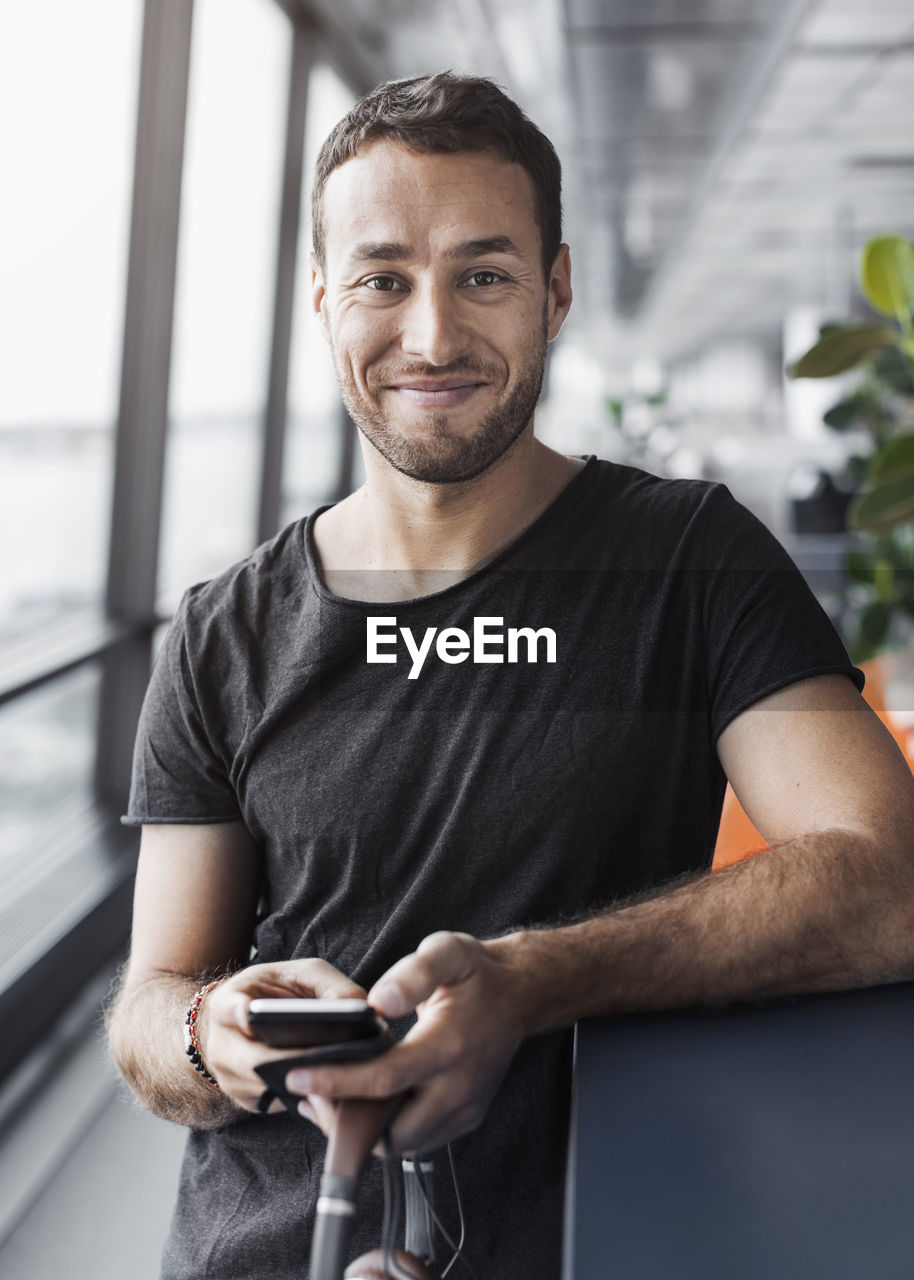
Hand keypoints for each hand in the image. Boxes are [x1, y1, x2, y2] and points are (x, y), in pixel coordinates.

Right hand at [198, 959, 365, 1119]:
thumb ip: (328, 985)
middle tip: (335, 1053)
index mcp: (228, 1002)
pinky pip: (281, 1101)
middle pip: (254, 1060)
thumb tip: (360, 1009)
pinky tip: (333, 1083)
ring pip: (270, 1085)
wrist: (252, 1021)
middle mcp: (222, 1044)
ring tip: (341, 1068)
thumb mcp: (303, 974)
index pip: (227, 1007)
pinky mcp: (251, 1101)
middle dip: (297, 1058)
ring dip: (305, 1080)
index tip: (249, 1015)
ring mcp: (232, 1078)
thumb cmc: (280, 992)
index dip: (237, 1011)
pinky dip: (307, 1094)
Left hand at [284, 932, 527, 1153]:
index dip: (338, 1083)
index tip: (299, 1077)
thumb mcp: (446, 952)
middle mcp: (460, 1086)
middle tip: (310, 1093)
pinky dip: (387, 1131)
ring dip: (365, 1130)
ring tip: (328, 1099)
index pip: (386, 1078)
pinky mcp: (467, 1117)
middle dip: (346, 1120)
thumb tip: (378, 1001)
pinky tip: (362, 1104)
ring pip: (404, 1144)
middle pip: (393, 1130)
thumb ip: (413, 973)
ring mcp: (466, 1108)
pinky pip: (419, 1141)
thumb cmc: (478, 973)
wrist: (520, 994)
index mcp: (451, 1045)